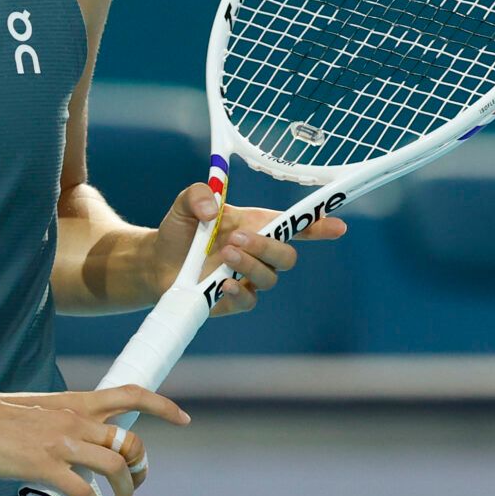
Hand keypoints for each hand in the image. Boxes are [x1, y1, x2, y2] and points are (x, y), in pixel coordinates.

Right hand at [0, 382, 188, 495]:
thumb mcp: (40, 408)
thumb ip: (66, 420)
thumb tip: (81, 441)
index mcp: (76, 401)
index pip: (131, 394)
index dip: (162, 406)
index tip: (183, 419)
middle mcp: (76, 418)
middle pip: (129, 442)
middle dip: (141, 468)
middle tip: (135, 485)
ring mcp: (62, 442)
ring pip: (115, 468)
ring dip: (126, 492)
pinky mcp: (43, 466)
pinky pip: (85, 494)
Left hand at [145, 183, 348, 317]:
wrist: (156, 261)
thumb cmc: (180, 230)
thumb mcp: (186, 203)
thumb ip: (199, 194)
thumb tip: (212, 209)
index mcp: (257, 226)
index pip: (296, 227)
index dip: (319, 226)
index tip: (338, 226)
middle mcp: (258, 253)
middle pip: (287, 256)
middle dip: (268, 247)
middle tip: (237, 239)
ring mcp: (248, 278)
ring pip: (270, 278)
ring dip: (250, 265)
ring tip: (224, 255)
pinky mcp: (233, 300)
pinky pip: (249, 301)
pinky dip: (239, 291)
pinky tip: (222, 283)